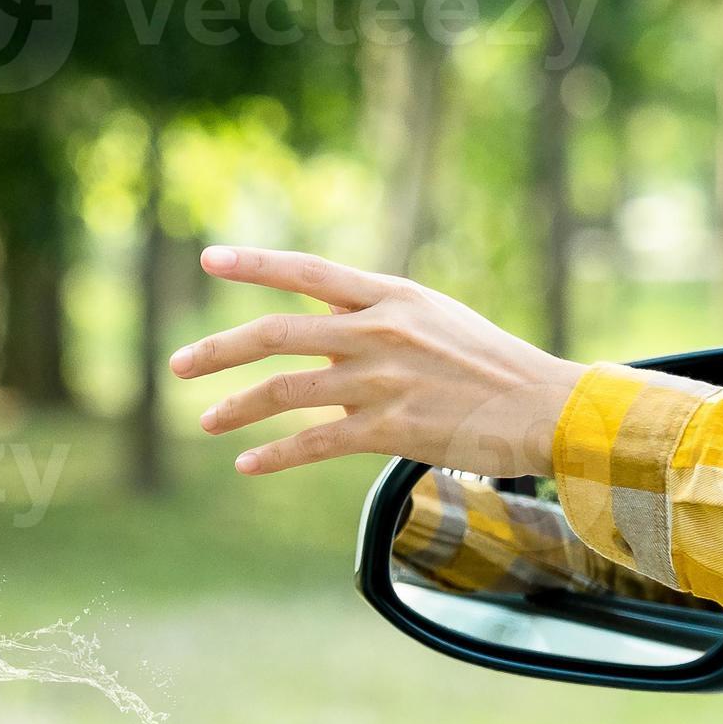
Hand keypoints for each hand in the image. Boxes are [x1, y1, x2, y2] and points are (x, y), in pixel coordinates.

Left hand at [170, 247, 586, 478]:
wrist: (544, 406)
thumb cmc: (489, 363)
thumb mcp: (433, 318)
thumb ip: (375, 315)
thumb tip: (320, 317)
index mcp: (390, 296)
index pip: (308, 271)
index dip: (254, 264)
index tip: (208, 259)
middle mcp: (379, 331)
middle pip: (276, 334)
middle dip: (218, 350)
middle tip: (178, 365)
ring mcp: (382, 380)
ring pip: (285, 390)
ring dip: (236, 407)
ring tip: (205, 420)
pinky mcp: (390, 428)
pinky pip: (314, 441)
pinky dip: (273, 454)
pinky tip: (246, 464)